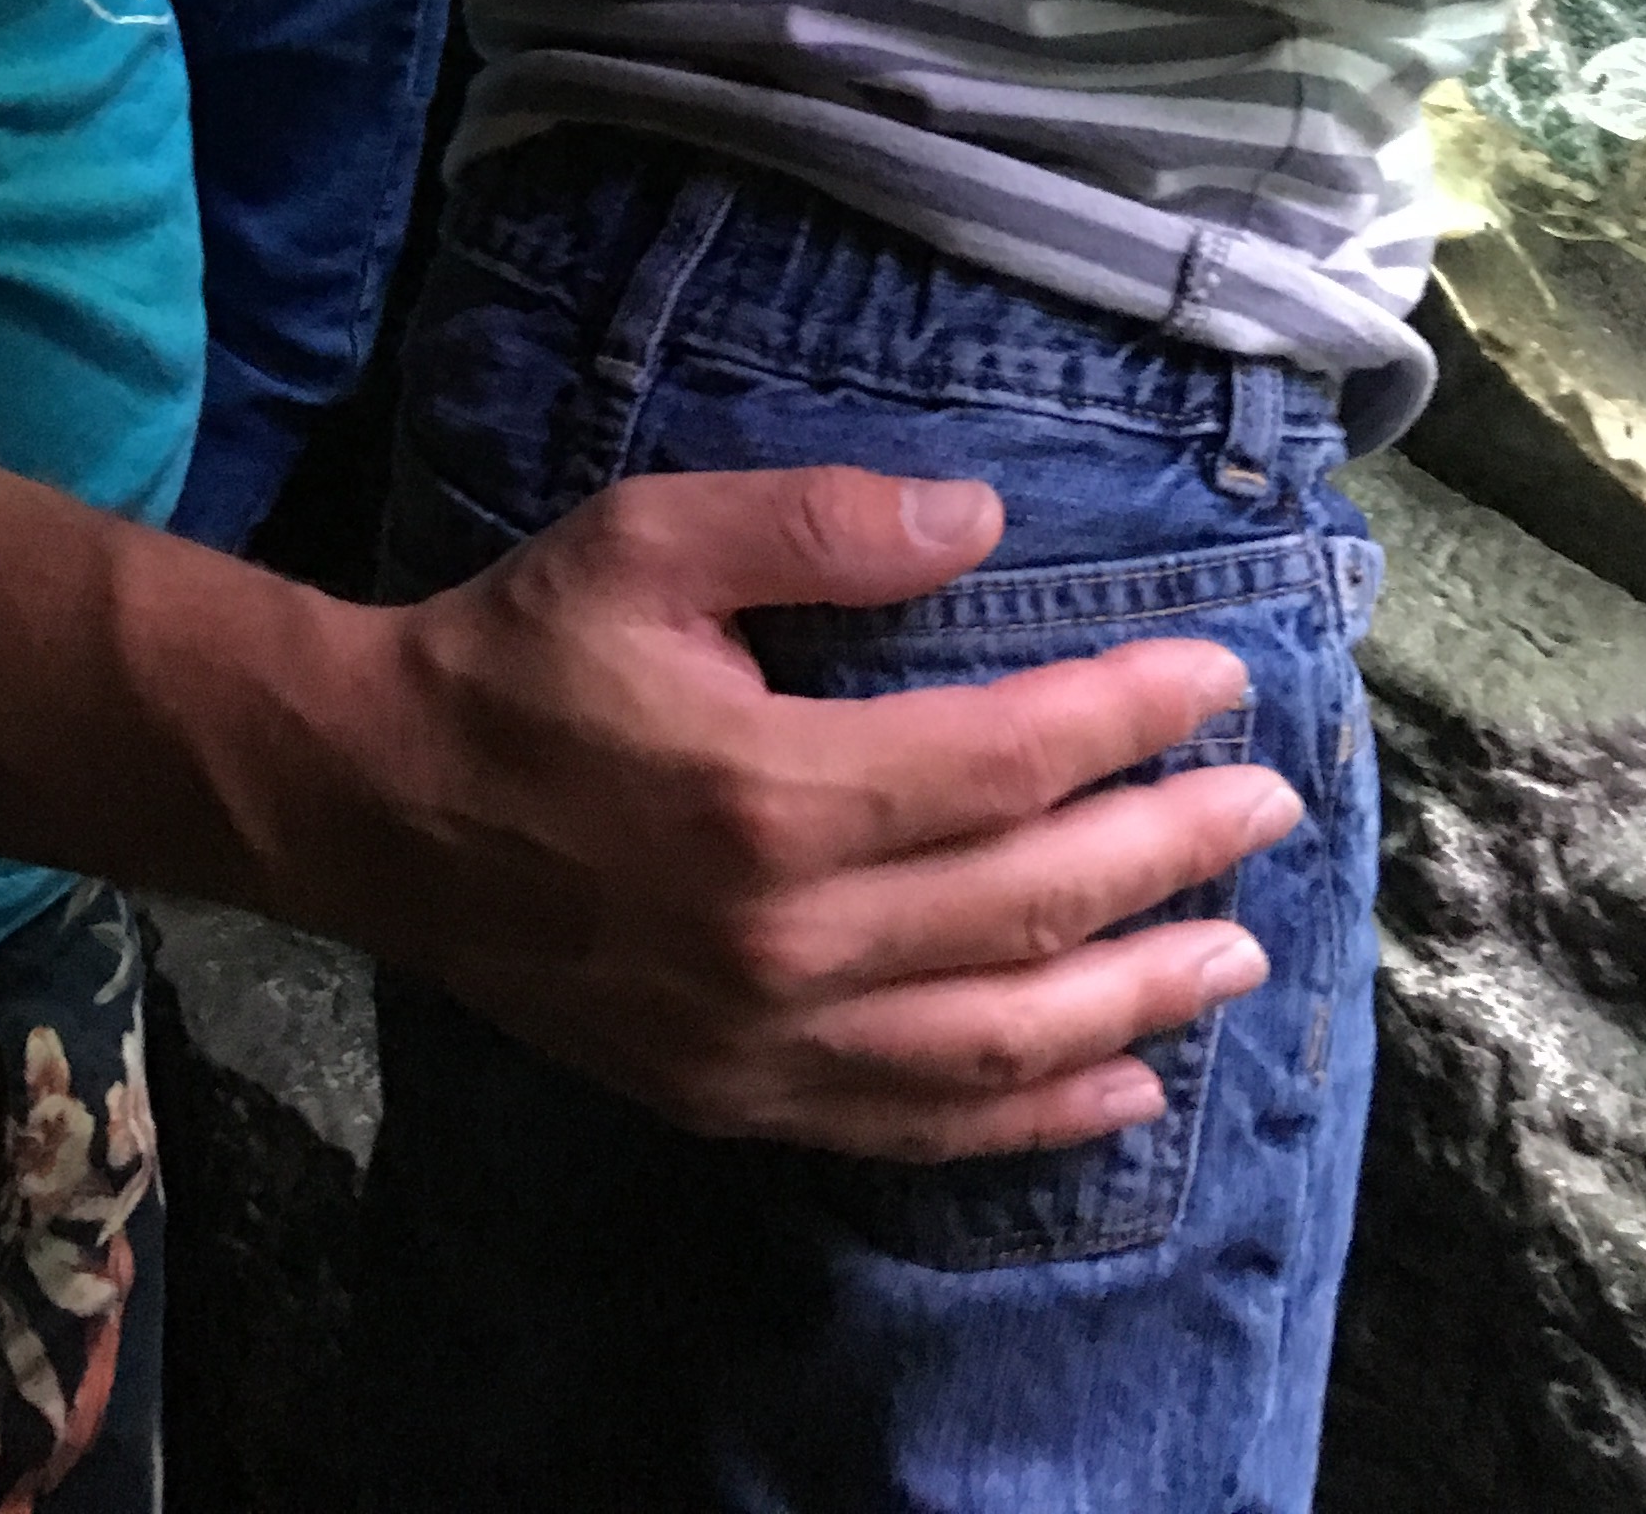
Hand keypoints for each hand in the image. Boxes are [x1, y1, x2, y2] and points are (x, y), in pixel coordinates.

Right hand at [316, 466, 1293, 1162]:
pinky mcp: (736, 1095)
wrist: (376, 803)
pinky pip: (918, 1123)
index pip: (1010, 758)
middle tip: (1269, 806)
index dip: (1129, 716)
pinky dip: (1034, 1115)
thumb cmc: (519, 652)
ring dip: (1139, 996)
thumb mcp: (646, 539)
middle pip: (1033, 901)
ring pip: (1000, 1036)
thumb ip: (816, 524)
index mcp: (773, 790)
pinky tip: (1120, 1090)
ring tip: (1236, 951)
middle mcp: (786, 935)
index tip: (1217, 678)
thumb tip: (980, 522)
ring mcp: (764, 1036)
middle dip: (1171, 849)